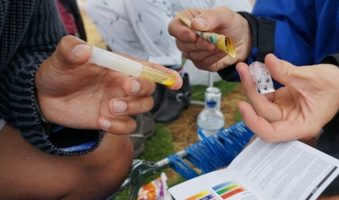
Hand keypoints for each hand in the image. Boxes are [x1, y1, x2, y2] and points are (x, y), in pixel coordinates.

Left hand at [35, 36, 181, 134]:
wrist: (45, 98)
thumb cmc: (58, 73)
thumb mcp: (61, 57)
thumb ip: (70, 49)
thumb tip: (82, 50)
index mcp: (119, 66)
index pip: (146, 68)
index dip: (164, 74)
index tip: (174, 81)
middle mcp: (123, 84)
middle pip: (149, 89)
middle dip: (142, 89)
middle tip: (126, 88)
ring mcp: (119, 103)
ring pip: (143, 108)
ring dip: (132, 108)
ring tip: (110, 106)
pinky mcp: (112, 120)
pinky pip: (128, 126)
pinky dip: (120, 126)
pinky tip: (102, 121)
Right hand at [168, 7, 250, 71]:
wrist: (244, 39)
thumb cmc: (231, 23)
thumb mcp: (224, 15)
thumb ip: (210, 17)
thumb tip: (195, 24)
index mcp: (188, 21)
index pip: (173, 28)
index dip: (181, 33)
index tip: (194, 35)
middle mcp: (187, 37)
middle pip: (182, 45)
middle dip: (199, 44)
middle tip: (214, 42)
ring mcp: (193, 51)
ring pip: (192, 56)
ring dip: (210, 51)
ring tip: (223, 44)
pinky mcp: (201, 63)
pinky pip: (203, 64)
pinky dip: (215, 58)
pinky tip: (222, 51)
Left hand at [237, 54, 338, 141]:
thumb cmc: (334, 85)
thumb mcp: (312, 77)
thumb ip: (288, 72)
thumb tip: (268, 60)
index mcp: (300, 126)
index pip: (271, 133)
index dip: (254, 122)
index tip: (242, 105)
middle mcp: (289, 122)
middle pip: (263, 114)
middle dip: (251, 92)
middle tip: (244, 70)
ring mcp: (284, 112)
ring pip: (261, 104)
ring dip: (252, 87)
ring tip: (245, 68)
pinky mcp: (281, 101)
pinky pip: (265, 95)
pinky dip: (259, 83)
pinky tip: (255, 71)